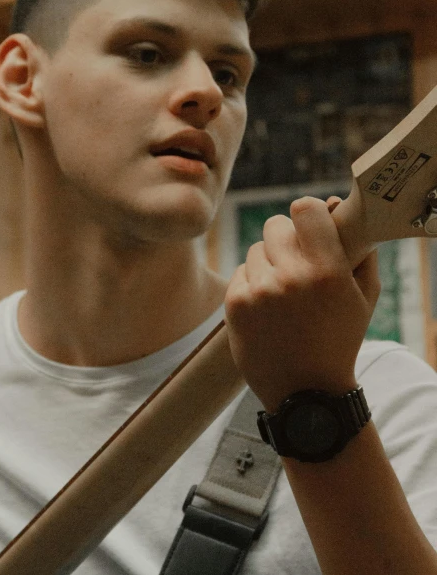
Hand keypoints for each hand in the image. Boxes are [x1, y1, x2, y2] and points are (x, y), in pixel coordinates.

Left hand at [224, 196, 380, 411]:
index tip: (311, 224)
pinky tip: (266, 308)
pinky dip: (252, 283)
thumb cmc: (339, 340)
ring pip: (256, 248)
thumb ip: (359, 249)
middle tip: (297, 262)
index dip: (308, 212)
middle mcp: (291, 277)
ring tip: (283, 294)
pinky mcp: (235, 304)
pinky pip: (241, 271)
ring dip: (268, 262)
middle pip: (275, 224)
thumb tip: (335, 205)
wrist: (306, 394)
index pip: (304, 207)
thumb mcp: (364, 297)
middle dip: (286, 239)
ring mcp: (259, 290)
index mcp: (327, 271)